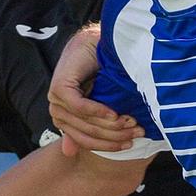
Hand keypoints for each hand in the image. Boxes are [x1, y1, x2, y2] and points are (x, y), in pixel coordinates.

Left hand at [47, 25, 140, 157]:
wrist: (98, 43)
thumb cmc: (101, 71)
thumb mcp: (99, 103)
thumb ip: (87, 126)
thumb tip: (68, 153)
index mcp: (65, 119)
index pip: (88, 142)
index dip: (111, 145)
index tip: (132, 143)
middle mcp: (58, 112)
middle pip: (90, 134)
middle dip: (116, 135)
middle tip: (139, 132)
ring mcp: (56, 101)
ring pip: (88, 123)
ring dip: (112, 125)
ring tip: (132, 122)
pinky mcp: (59, 89)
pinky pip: (81, 108)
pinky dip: (99, 112)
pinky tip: (115, 113)